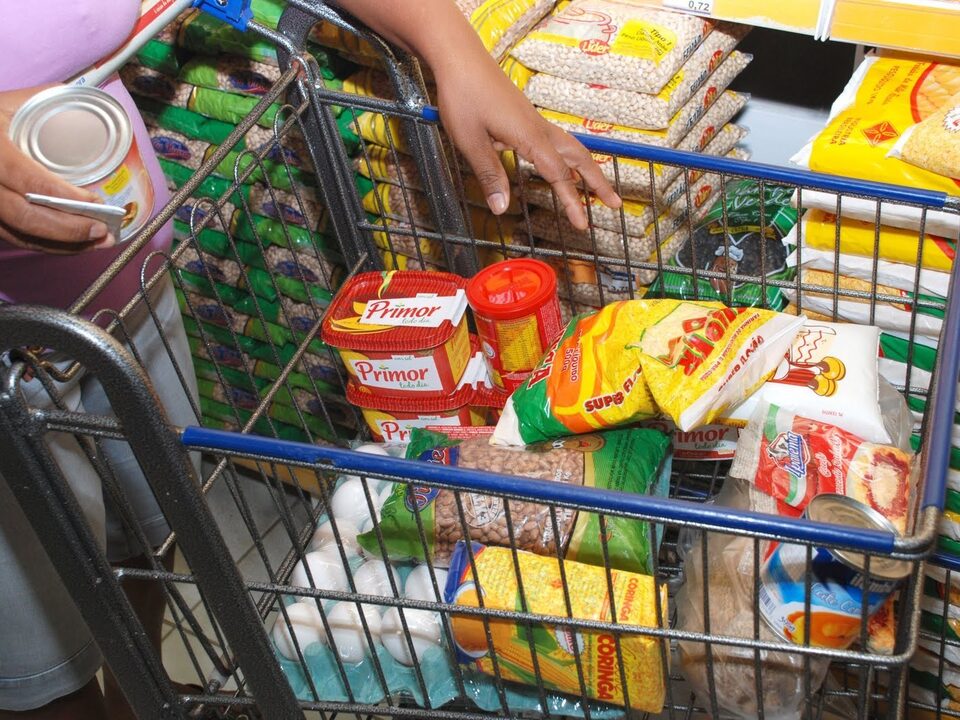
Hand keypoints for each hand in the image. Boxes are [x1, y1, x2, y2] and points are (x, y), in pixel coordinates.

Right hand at [0, 86, 114, 253]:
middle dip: (69, 230)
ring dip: (62, 244)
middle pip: (25, 216)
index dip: (65, 198)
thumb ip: (46, 103)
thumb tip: (91, 116)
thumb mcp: (8, 104)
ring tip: (97, 242)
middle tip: (104, 231)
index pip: (29, 181)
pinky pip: (13, 237)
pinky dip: (45, 245)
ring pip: (19, 234)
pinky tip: (72, 244)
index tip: (96, 202)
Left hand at [431, 54, 620, 229]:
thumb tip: (502, 208)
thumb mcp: (470, 141)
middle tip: (615, 204)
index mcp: (530, 137)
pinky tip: (566, 167)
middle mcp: (540, 129)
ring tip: (598, 189)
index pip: (559, 175)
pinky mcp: (528, 118)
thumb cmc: (464, 96)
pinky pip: (558, 141)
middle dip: (598, 183)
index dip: (571, 202)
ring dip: (588, 169)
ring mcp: (535, 122)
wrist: (461, 59)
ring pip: (572, 147)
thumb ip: (489, 174)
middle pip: (578, 158)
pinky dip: (571, 158)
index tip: (582, 225)